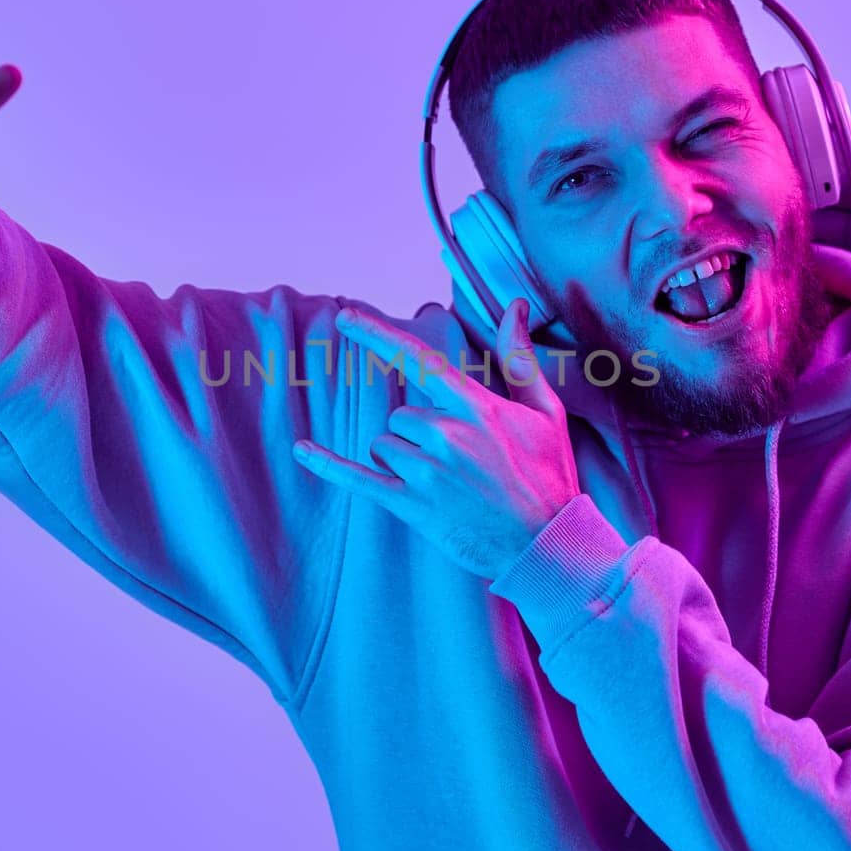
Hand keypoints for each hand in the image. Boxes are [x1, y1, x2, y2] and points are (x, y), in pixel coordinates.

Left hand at [292, 297, 581, 580]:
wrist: (547, 545)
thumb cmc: (549, 474)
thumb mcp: (544, 411)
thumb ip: (519, 356)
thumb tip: (514, 305)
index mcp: (475, 407)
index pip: (417, 359)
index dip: (376, 335)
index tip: (344, 317)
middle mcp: (446, 435)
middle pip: (400, 416)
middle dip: (419, 434)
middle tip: (461, 462)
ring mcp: (426, 472)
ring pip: (384, 446)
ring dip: (403, 459)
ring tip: (447, 484)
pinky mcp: (411, 505)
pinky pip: (358, 478)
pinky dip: (328, 464)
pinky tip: (301, 449)